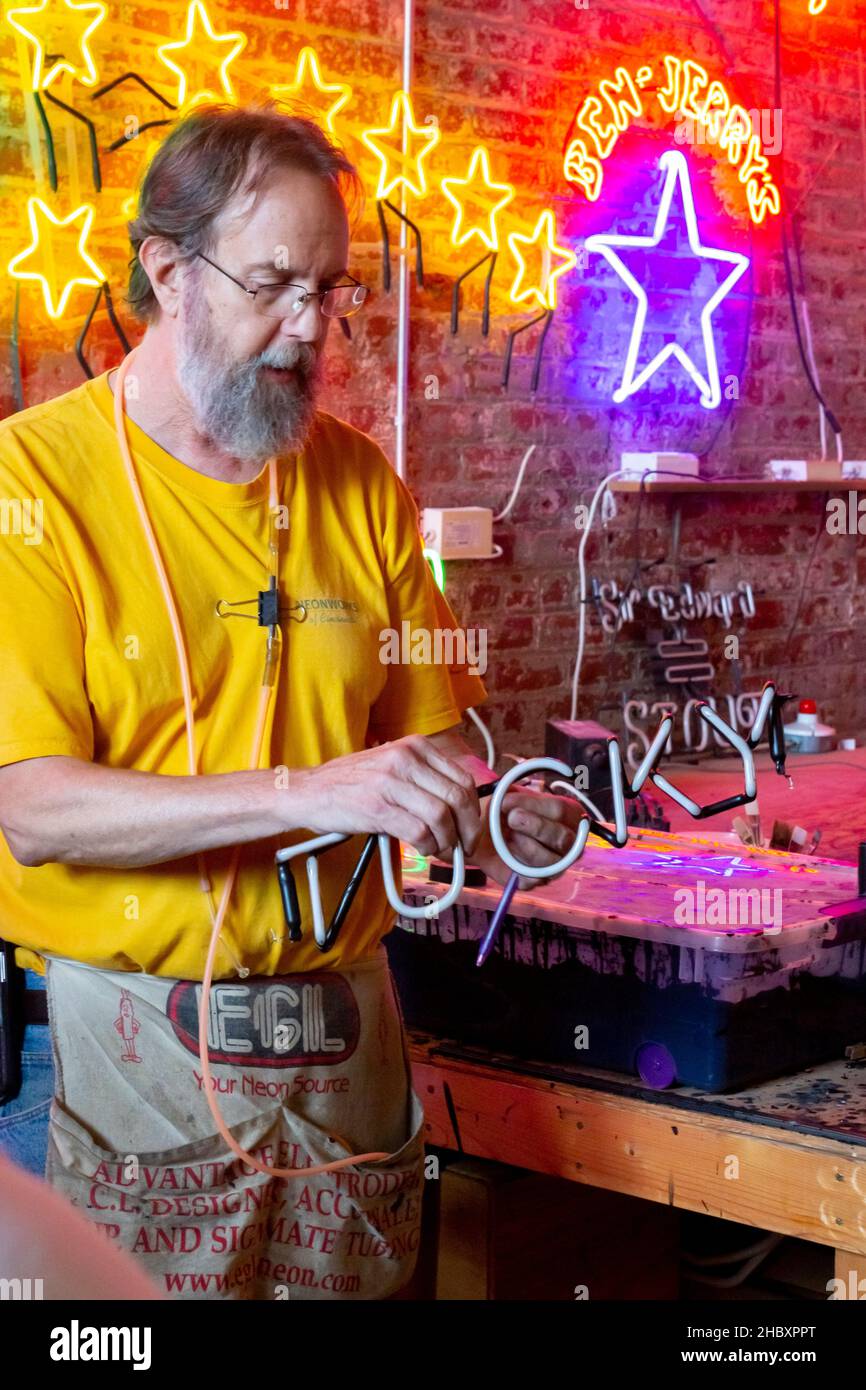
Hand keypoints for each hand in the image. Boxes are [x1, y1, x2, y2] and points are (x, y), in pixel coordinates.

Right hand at [288, 735, 482, 857]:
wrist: (309, 791)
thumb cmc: (352, 783)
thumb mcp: (393, 765)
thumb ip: (424, 778)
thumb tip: (460, 809)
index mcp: (415, 747)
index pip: (462, 779)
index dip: (473, 809)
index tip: (471, 828)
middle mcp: (406, 759)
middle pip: (457, 798)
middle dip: (468, 829)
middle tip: (464, 847)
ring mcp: (391, 782)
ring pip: (441, 817)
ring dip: (446, 841)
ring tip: (439, 850)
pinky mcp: (378, 807)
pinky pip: (419, 831)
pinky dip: (427, 846)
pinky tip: (422, 849)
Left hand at [472, 788, 587, 890]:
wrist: (485, 835)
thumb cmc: (504, 812)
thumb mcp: (507, 795)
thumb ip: (510, 793)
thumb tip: (506, 796)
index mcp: (569, 815)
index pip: (560, 810)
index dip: (532, 805)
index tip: (506, 801)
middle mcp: (570, 843)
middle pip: (562, 838)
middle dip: (534, 827)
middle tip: (511, 818)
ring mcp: (558, 865)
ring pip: (549, 861)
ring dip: (524, 846)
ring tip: (507, 836)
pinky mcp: (538, 881)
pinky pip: (531, 879)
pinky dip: (515, 867)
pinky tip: (506, 854)